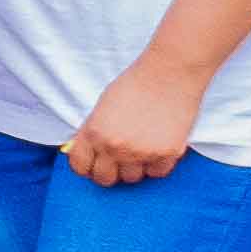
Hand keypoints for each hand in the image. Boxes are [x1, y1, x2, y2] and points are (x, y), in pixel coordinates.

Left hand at [62, 55, 205, 192]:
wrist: (169, 72)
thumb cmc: (135, 84)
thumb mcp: (102, 106)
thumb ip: (93, 132)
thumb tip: (88, 154)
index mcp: (94, 133)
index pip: (80, 167)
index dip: (87, 166)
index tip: (94, 163)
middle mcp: (115, 146)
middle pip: (105, 179)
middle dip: (110, 170)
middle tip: (118, 158)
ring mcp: (141, 153)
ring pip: (132, 178)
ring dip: (134, 167)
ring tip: (140, 146)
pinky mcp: (166, 154)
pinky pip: (157, 173)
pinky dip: (157, 163)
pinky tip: (157, 146)